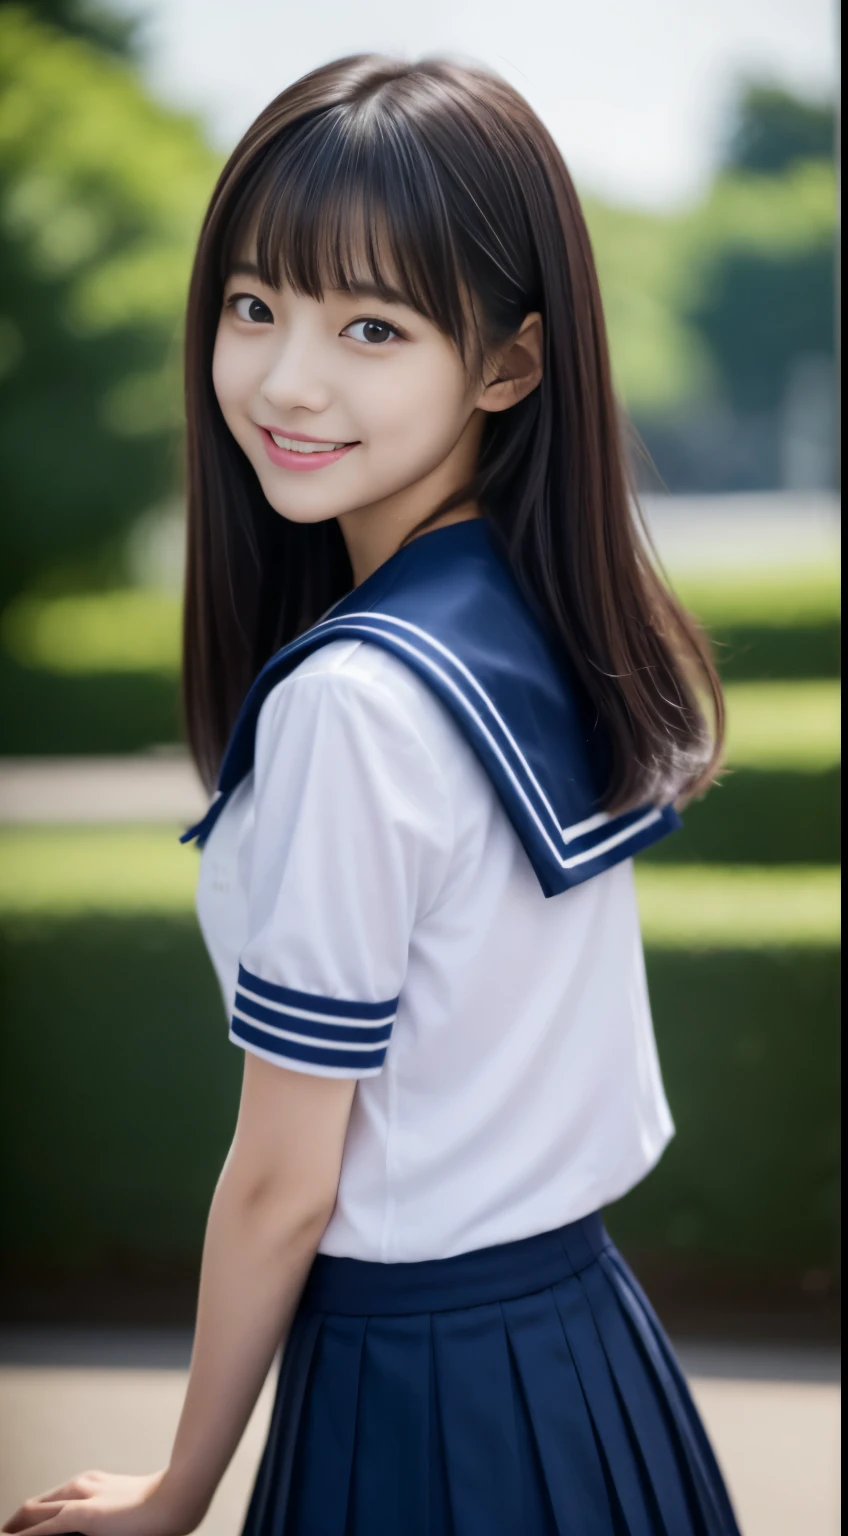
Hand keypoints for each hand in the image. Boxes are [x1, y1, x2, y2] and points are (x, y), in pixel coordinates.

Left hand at [1, 1469, 197, 1535]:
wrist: (177, 1498)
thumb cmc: (163, 1505)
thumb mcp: (131, 1508)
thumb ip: (113, 1515)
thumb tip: (109, 1524)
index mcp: (92, 1483)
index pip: (51, 1500)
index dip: (31, 1518)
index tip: (20, 1530)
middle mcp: (81, 1486)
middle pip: (35, 1506)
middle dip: (14, 1524)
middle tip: (4, 1535)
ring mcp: (80, 1499)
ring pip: (31, 1514)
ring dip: (14, 1528)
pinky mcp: (81, 1517)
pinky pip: (40, 1530)